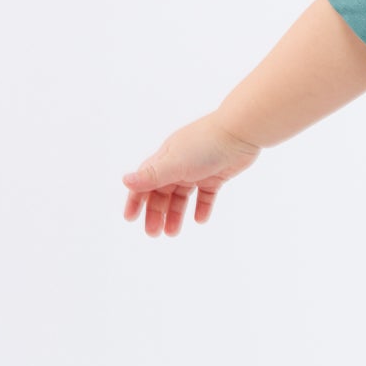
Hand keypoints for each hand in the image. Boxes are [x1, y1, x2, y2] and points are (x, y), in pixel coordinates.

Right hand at [121, 114, 262, 236]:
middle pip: (162, 193)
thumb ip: (152, 175)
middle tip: (153, 233)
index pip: (144, 182)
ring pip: (182, 196)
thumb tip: (125, 181)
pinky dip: (202, 207)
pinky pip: (206, 195)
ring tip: (172, 233)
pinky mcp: (216, 175)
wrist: (239, 132)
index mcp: (164, 160)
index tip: (130, 218)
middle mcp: (178, 165)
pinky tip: (200, 220)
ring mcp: (197, 171)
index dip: (135, 200)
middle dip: (156, 213)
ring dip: (175, 214)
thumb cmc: (204, 145)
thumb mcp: (174, 163)